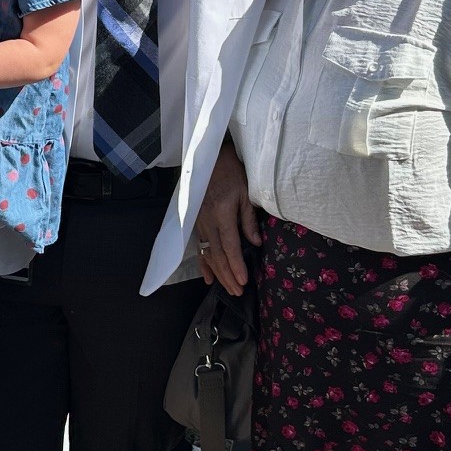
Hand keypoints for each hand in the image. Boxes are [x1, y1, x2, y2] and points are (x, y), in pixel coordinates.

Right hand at [194, 143, 259, 295]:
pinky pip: (199, 247)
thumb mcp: (245, 192)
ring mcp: (199, 223)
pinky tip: (208, 277)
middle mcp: (207, 221)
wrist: (209, 158)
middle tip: (238, 292)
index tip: (244, 281)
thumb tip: (255, 243)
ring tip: (227, 288)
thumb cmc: (231, 172)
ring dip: (218, 273)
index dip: (236, 265)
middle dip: (228, 275)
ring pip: (208, 253)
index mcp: (221, 213)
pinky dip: (203, 263)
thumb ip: (248, 219)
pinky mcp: (196, 222)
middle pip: (217, 254)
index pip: (229, 245)